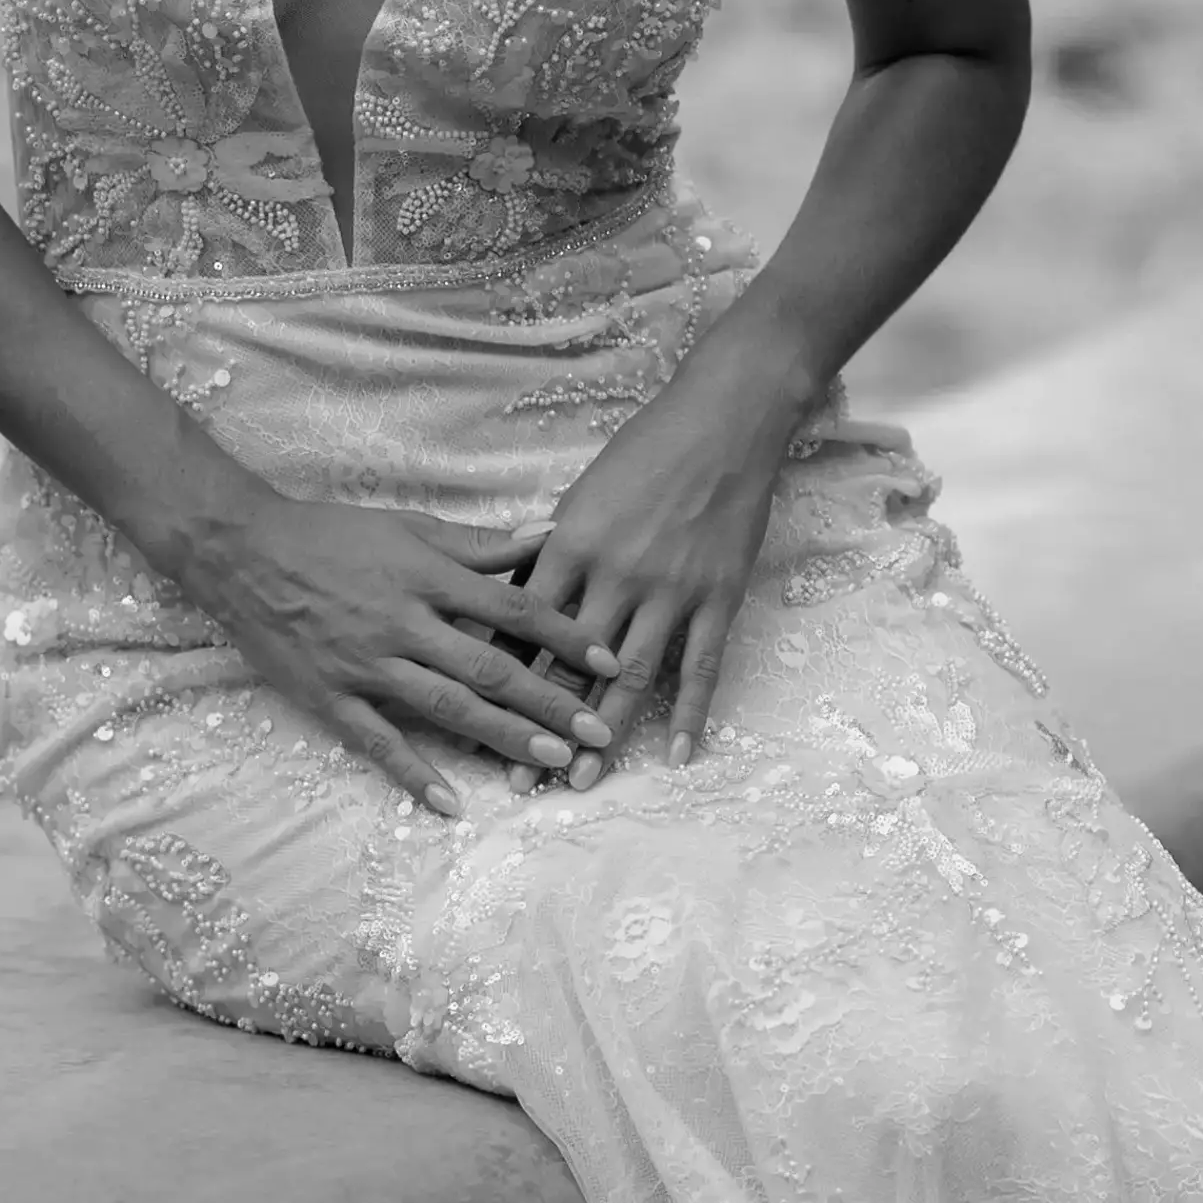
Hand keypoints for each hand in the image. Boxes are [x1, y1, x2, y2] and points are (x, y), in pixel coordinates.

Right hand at [188, 494, 612, 819]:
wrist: (240, 552)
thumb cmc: (330, 534)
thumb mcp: (408, 526)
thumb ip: (480, 542)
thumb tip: (549, 533)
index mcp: (427, 577)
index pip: (513, 609)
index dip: (565, 635)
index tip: (610, 661)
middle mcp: (404, 623)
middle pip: (490, 668)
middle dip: (551, 701)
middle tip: (598, 731)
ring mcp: (367, 665)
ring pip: (446, 708)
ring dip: (504, 737)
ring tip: (551, 760)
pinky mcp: (331, 696)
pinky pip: (378, 742)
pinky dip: (414, 774)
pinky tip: (451, 805)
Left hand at [526, 354, 802, 767]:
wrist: (724, 421)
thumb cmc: (646, 450)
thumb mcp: (582, 493)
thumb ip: (551, 551)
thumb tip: (514, 599)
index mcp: (569, 545)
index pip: (523, 629)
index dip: (500, 681)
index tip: (477, 723)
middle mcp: (615, 575)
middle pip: (569, 667)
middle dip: (542, 727)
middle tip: (521, 781)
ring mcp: (670, 590)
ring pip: (630, 679)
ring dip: (605, 734)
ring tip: (584, 779)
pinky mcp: (718, 597)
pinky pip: (701, 667)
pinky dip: (691, 715)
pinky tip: (680, 756)